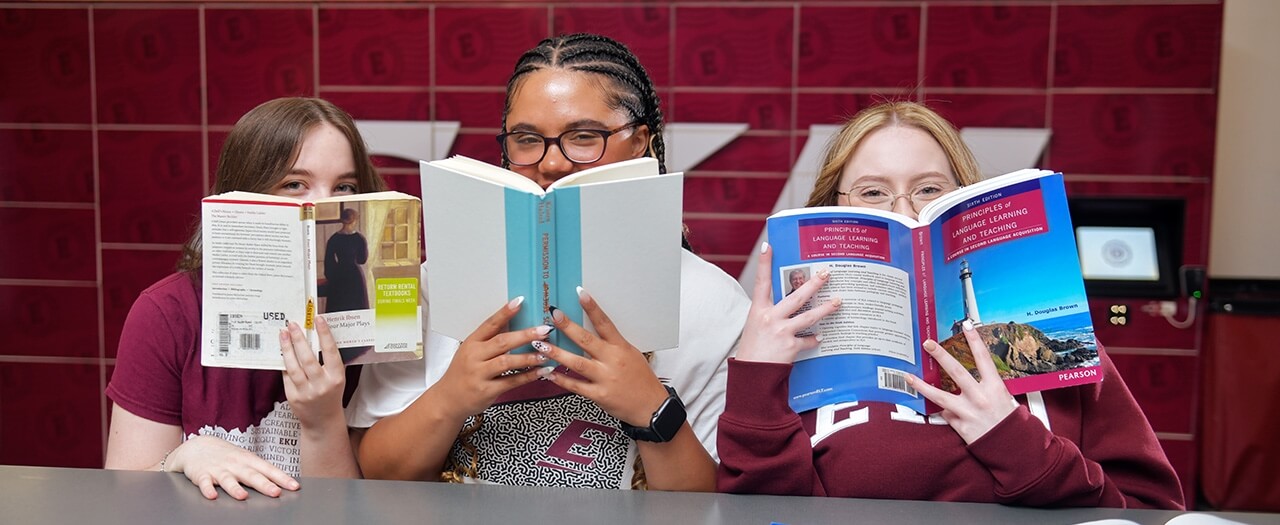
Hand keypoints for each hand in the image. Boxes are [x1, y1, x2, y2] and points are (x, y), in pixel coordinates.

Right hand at [165, 435, 299, 499]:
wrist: (197, 446)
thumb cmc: (226, 456)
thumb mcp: (245, 459)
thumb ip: (259, 471)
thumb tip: (280, 483)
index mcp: (248, 460)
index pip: (268, 469)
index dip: (282, 478)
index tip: (294, 486)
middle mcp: (235, 464)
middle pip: (251, 475)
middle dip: (264, 484)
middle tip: (275, 492)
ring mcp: (218, 469)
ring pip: (228, 480)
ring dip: (235, 488)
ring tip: (243, 496)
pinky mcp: (201, 475)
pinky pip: (204, 483)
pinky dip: (207, 489)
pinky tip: (212, 496)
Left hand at [281, 317, 344, 429]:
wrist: (323, 421)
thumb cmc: (331, 394)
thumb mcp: (336, 378)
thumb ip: (328, 361)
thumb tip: (315, 336)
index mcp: (336, 377)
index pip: (331, 352)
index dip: (324, 334)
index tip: (318, 319)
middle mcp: (322, 385)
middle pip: (308, 359)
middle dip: (299, 339)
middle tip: (292, 324)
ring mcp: (306, 392)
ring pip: (294, 367)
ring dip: (287, 348)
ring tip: (283, 334)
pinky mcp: (293, 397)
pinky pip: (287, 376)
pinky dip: (284, 363)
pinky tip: (282, 351)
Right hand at [432, 297, 551, 418]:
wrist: (448, 400)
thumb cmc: (463, 373)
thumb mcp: (471, 352)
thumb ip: (490, 340)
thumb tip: (513, 322)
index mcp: (471, 343)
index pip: (489, 324)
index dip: (504, 313)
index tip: (520, 302)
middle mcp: (474, 357)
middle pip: (502, 342)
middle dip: (525, 335)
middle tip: (544, 330)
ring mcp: (479, 374)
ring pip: (507, 362)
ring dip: (529, 357)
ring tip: (547, 353)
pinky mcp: (486, 391)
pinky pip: (511, 382)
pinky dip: (528, 376)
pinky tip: (541, 371)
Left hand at [532, 288, 669, 426]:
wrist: (651, 407)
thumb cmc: (641, 379)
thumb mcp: (631, 355)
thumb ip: (612, 344)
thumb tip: (592, 329)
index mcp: (621, 348)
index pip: (605, 323)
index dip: (592, 308)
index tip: (580, 293)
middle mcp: (612, 361)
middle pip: (587, 340)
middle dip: (568, 327)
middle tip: (553, 315)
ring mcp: (605, 378)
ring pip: (577, 363)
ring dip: (557, 353)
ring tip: (541, 345)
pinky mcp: (599, 395)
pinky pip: (576, 386)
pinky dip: (561, 379)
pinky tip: (549, 373)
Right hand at [734, 241, 841, 363]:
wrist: (751, 376)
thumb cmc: (752, 350)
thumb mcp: (755, 327)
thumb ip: (770, 314)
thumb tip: (789, 304)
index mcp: (758, 311)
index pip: (760, 282)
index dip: (763, 264)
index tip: (768, 246)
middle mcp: (769, 318)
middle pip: (795, 296)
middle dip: (813, 284)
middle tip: (826, 273)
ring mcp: (781, 331)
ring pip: (809, 316)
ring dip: (826, 308)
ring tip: (838, 301)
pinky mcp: (790, 346)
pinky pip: (808, 339)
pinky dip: (815, 339)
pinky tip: (821, 337)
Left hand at [907, 321, 1016, 443]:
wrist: (1014, 449)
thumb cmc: (1010, 422)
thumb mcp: (1006, 399)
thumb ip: (987, 387)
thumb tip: (970, 377)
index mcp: (995, 387)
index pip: (984, 358)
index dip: (975, 340)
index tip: (966, 325)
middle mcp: (980, 397)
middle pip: (956, 371)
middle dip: (941, 355)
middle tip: (928, 343)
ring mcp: (969, 412)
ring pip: (940, 395)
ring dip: (921, 385)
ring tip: (908, 376)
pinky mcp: (960, 426)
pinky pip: (945, 414)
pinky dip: (942, 410)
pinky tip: (936, 407)